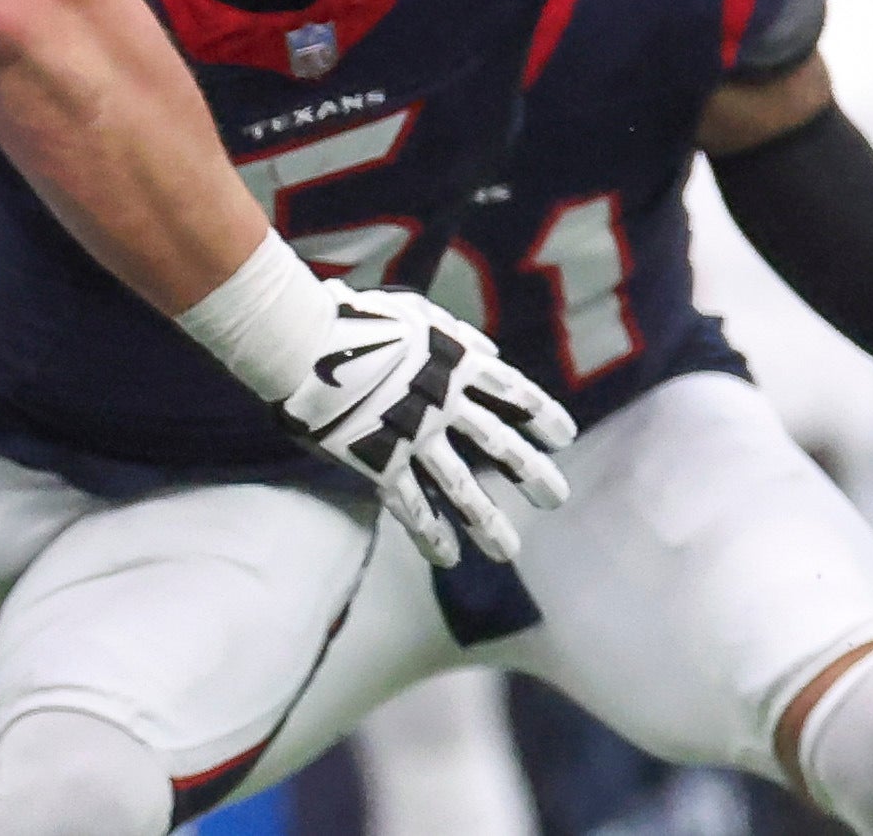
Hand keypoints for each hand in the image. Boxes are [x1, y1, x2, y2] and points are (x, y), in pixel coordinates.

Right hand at [278, 284, 576, 566]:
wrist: (307, 341)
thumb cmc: (357, 321)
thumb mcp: (419, 314)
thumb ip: (457, 336)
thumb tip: (489, 351)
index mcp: (458, 364)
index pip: (514, 393)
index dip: (542, 416)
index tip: (565, 438)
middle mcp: (445, 404)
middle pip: (498, 445)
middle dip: (530, 473)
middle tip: (557, 499)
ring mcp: (414, 436)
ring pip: (459, 486)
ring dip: (486, 520)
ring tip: (509, 550)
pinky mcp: (378, 462)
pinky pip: (409, 506)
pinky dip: (429, 534)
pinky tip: (448, 558)